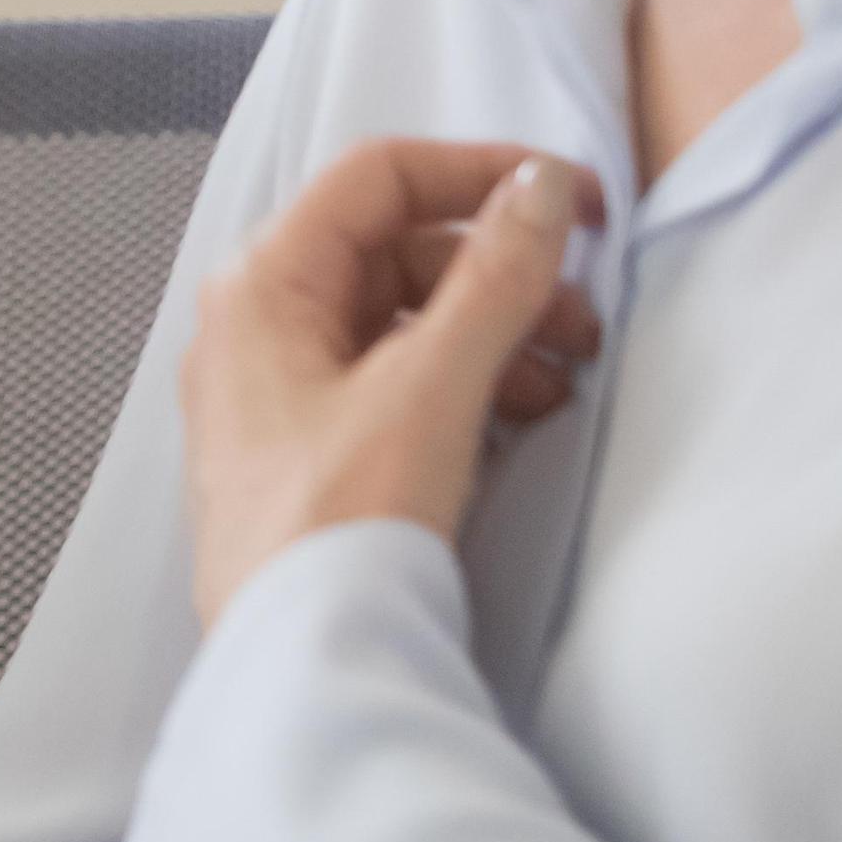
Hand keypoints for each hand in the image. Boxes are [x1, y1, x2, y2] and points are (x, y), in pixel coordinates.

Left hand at [180, 142, 599, 625]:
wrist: (299, 667)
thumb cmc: (340, 523)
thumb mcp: (429, 389)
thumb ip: (492, 279)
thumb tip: (540, 189)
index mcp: (261, 283)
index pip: (378, 176)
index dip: (483, 173)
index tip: (576, 202)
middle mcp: (258, 323)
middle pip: (397, 249)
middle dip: (501, 273)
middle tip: (583, 323)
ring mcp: (279, 390)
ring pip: (402, 320)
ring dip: (495, 333)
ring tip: (566, 381)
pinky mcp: (309, 450)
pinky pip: (396, 382)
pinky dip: (466, 385)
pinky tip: (526, 420)